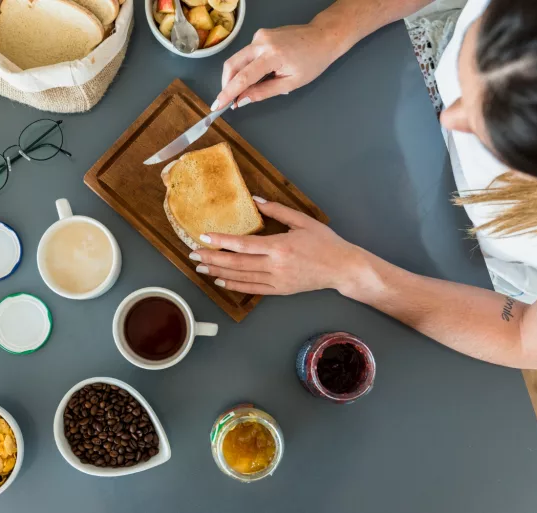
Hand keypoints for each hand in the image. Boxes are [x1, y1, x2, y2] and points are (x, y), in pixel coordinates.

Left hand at [190, 198, 362, 294]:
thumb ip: (277, 210)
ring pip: (241, 277)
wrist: (343, 268)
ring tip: (201, 266)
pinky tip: (221, 280)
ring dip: (218, 271)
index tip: (204, 236)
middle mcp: (275, 266)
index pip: (243, 244)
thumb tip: (255, 200)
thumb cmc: (325, 242)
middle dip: (212, 258)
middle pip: (236, 263)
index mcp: (280, 247)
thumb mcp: (302, 221)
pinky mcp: (280, 290)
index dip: (221, 241)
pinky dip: (234, 285)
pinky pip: (252, 289)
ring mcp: (277, 280)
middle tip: (193, 254)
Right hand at [211, 13, 351, 109]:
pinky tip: (254, 77)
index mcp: (272, 55)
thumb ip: (264, 92)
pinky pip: (246, 54)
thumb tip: (242, 100)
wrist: (323, 37)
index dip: (228, 93)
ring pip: (237, 59)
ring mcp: (260, 36)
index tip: (217, 105)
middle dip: (226, 85)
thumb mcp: (290, 83)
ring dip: (235, 77)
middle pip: (232, 65)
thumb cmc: (312, 61)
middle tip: (225, 101)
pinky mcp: (260, 35)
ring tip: (241, 93)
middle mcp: (262, 42)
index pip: (243, 77)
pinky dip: (244, 68)